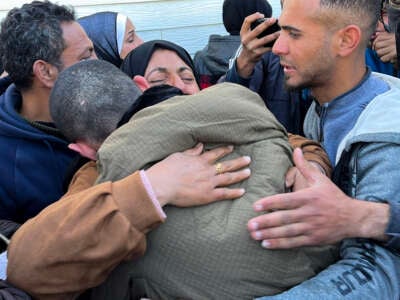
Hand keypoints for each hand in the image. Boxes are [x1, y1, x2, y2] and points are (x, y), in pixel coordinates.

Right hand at [146, 143, 250, 206]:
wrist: (163, 184)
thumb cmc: (167, 169)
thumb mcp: (179, 156)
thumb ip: (191, 151)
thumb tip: (201, 145)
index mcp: (200, 160)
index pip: (216, 153)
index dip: (225, 150)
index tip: (232, 147)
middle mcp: (208, 170)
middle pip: (227, 165)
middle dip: (239, 162)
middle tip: (248, 159)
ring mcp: (209, 183)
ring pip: (229, 178)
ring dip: (240, 175)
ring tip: (249, 172)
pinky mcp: (208, 195)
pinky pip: (225, 193)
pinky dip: (234, 192)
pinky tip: (242, 191)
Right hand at [236, 13, 279, 77]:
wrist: (246, 59)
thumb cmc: (249, 43)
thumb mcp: (247, 36)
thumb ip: (252, 28)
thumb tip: (268, 20)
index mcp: (243, 33)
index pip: (247, 21)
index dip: (254, 16)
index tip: (262, 15)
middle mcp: (246, 40)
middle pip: (257, 30)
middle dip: (266, 24)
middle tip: (274, 19)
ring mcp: (252, 47)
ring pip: (265, 39)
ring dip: (274, 35)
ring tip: (280, 32)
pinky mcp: (257, 53)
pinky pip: (268, 48)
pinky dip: (274, 44)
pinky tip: (279, 42)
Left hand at [247, 148, 362, 248]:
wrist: (354, 217)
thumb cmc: (333, 196)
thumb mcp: (320, 180)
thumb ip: (304, 166)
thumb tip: (296, 149)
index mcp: (308, 197)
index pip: (286, 200)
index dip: (270, 203)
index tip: (255, 206)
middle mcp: (309, 213)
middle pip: (284, 218)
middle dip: (265, 222)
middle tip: (249, 225)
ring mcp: (311, 227)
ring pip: (287, 232)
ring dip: (270, 234)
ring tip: (254, 235)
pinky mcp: (314, 239)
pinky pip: (294, 242)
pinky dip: (280, 244)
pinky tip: (266, 244)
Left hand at [373, 31, 396, 63]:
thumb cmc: (399, 42)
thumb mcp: (393, 37)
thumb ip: (385, 35)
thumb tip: (376, 34)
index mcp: (392, 36)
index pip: (378, 38)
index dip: (375, 42)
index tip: (375, 45)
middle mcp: (392, 41)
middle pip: (377, 45)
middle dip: (377, 49)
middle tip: (380, 50)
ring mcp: (393, 48)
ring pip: (378, 52)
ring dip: (380, 54)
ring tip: (384, 54)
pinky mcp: (394, 54)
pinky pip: (383, 58)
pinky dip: (384, 59)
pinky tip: (387, 58)